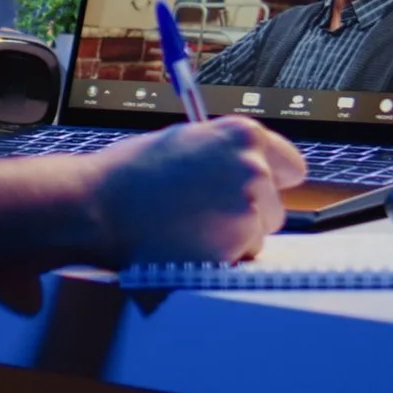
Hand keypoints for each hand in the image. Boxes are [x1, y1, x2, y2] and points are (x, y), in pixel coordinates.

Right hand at [90, 117, 306, 265]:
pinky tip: (187, 243)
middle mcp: (254, 167)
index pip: (291, 167)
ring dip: (233, 238)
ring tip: (190, 227)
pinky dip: (219, 258)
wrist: (101, 206)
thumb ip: (225, 154)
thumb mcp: (186, 142)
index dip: (271, 182)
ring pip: (257, 235)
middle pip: (276, 207)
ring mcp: (248, 206)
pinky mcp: (236, 242)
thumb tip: (246, 168)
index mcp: (244, 135)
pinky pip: (239, 258)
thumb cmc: (132, 174)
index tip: (254, 192)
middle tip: (206, 213)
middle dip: (249, 215)